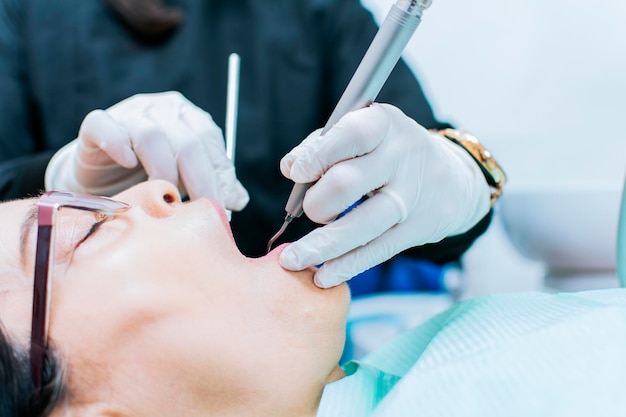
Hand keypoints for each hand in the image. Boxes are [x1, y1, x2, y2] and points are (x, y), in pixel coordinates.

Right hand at [45, 91, 248, 209]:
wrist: (98, 179)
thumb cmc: (147, 177)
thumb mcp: (185, 179)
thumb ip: (212, 184)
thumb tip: (239, 200)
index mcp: (187, 116)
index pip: (210, 140)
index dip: (219, 175)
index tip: (223, 207)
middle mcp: (160, 109)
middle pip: (187, 142)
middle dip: (199, 182)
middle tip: (200, 211)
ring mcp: (128, 113)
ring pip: (152, 137)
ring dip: (162, 172)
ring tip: (163, 196)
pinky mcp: (97, 124)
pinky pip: (107, 128)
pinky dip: (119, 145)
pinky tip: (127, 164)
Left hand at [278, 103, 489, 287]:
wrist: (452, 181)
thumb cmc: (389, 154)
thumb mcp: (363, 135)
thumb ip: (322, 145)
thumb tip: (291, 167)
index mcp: (385, 125)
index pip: (352, 135)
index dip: (319, 155)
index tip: (298, 173)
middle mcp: (402, 158)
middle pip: (348, 183)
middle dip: (317, 202)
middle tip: (311, 210)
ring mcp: (412, 197)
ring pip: (360, 226)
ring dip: (320, 246)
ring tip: (291, 259)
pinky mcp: (418, 230)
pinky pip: (375, 251)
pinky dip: (345, 266)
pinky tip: (322, 276)